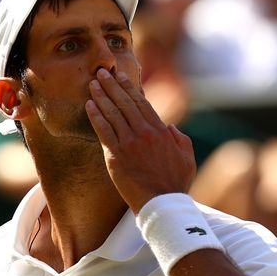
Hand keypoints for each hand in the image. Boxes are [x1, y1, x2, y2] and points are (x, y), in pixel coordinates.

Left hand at [85, 68, 195, 213]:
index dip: (130, 88)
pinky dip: (96, 116)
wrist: (162, 203)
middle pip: (125, 103)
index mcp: (161, 131)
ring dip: (101, 96)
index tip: (121, 77)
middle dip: (112, 85)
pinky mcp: (117, 156)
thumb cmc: (175, 184)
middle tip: (102, 72)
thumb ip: (180, 138)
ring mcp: (130, 143)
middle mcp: (145, 133)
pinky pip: (103, 131)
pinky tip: (89, 105)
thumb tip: (169, 126)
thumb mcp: (187, 157)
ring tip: (92, 83)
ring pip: (113, 113)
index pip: (142, 103)